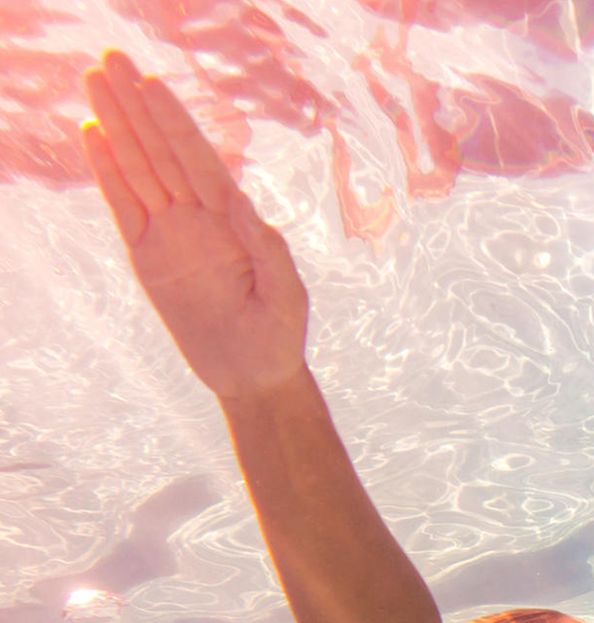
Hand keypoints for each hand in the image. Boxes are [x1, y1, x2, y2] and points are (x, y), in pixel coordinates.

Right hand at [81, 50, 309, 401]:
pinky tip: (92, 136)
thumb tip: (240, 202)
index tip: (153, 85)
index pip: (200, 161)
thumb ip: (268, 250)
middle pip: (163, 152)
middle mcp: (200, 217)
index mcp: (235, 220)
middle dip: (138, 107)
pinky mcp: (148, 256)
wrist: (254, 375)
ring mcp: (172, 233)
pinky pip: (124, 206)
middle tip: (110, 60)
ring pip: (138, 169)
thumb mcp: (286, 294)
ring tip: (94, 83)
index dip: (176, 123)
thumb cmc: (280, 335)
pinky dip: (107, 173)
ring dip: (117, 126)